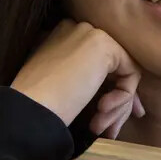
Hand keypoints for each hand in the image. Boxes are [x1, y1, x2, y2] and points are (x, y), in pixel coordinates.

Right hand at [10, 20, 144, 138]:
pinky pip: (130, 73)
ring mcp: (92, 34)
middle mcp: (78, 29)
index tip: (106, 116)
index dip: (109, 90)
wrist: (30, 109)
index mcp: (64, 37)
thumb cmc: (40, 106)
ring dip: (117, 106)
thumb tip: (120, 96)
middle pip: (114, 68)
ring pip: (124, 72)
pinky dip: (122, 98)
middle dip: (119, 101)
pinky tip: (101, 111)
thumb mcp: (65, 86)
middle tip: (110, 130)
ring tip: (99, 127)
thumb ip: (89, 81)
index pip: (99, 63)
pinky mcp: (105, 45)